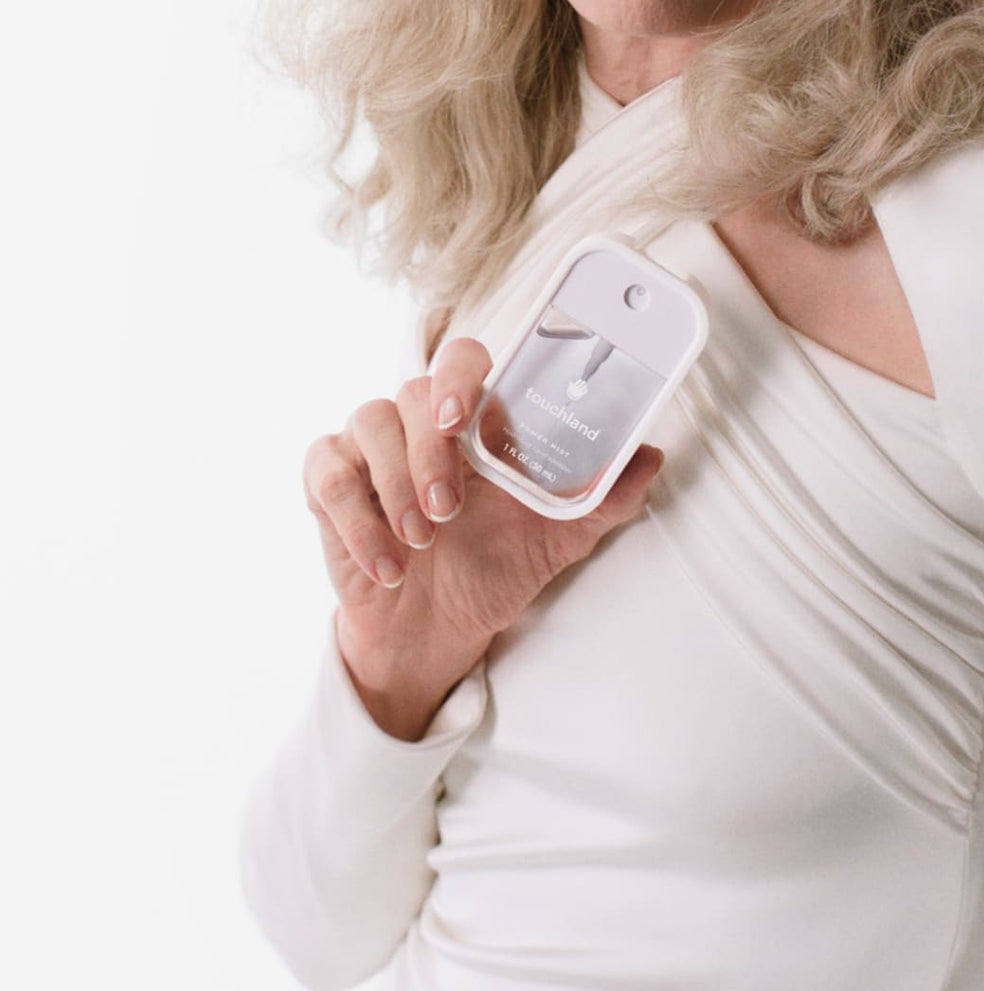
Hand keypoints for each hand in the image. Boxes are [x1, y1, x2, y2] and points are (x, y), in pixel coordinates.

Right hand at [303, 337, 663, 706]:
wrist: (438, 630)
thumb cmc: (496, 566)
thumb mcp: (559, 538)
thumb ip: (604, 496)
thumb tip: (650, 454)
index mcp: (473, 419)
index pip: (462, 359)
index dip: (458, 375)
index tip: (461, 415)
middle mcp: (418, 421)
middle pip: (410, 393)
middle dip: (428, 453)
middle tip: (447, 510)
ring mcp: (368, 447)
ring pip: (366, 424)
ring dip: (393, 487)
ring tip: (421, 543)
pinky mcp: (329, 484)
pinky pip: (326, 475)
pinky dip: (356, 522)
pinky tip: (388, 567)